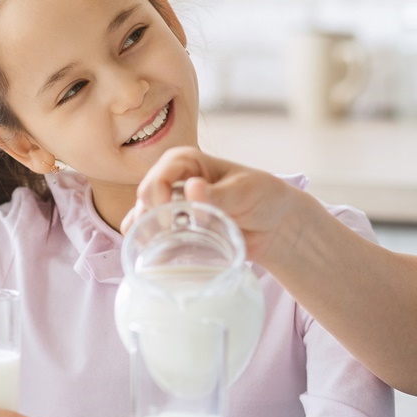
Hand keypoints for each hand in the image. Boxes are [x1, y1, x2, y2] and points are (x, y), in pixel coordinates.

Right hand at [124, 147, 312, 265]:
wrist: (274, 226)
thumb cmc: (263, 197)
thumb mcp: (245, 192)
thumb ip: (219, 194)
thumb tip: (192, 187)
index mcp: (186, 161)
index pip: (158, 176)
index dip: (157, 196)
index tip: (170, 219)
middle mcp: (173, 181)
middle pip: (145, 197)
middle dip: (154, 217)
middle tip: (175, 236)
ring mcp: (170, 206)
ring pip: (142, 217)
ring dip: (149, 233)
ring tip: (169, 247)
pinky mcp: (173, 229)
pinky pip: (148, 234)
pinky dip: (146, 245)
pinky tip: (154, 256)